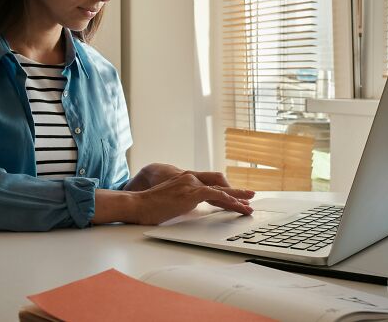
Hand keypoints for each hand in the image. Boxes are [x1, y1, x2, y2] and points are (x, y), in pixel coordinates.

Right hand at [132, 171, 253, 224]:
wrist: (137, 204)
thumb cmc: (149, 206)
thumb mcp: (169, 202)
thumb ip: (181, 201)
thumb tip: (187, 209)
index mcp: (184, 180)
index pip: (209, 185)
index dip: (223, 192)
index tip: (234, 198)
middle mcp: (190, 178)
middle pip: (219, 184)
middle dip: (236, 192)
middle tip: (250, 196)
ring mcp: (190, 184)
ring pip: (220, 190)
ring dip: (237, 198)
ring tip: (249, 206)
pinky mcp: (190, 192)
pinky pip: (215, 195)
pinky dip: (228, 200)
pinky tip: (237, 205)